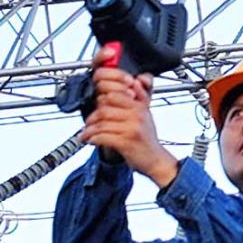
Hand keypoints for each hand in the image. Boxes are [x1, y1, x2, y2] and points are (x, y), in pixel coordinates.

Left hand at [78, 59, 177, 186]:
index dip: (100, 100)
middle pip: (105, 108)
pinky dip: (93, 139)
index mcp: (140, 106)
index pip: (114, 94)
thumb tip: (134, 81)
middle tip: (88, 122)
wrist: (155, 160)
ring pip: (102, 123)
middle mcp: (137, 115)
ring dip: (89, 130)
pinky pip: (103, 137)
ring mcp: (132, 129)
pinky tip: (91, 141)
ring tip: (86, 134)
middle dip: (93, 116)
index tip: (95, 108)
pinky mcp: (126, 143)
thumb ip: (139, 98)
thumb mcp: (146, 115)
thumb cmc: (147, 139)